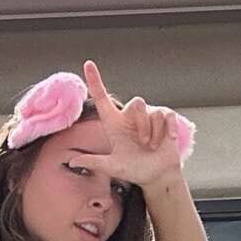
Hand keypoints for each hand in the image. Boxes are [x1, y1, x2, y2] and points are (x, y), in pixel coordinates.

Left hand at [79, 58, 182, 188]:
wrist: (157, 176)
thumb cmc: (135, 170)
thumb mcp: (113, 167)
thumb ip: (94, 162)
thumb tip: (73, 162)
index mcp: (114, 123)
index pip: (102, 98)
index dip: (95, 81)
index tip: (87, 64)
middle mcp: (130, 117)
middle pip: (136, 103)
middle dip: (142, 125)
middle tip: (143, 144)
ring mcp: (148, 117)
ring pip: (152, 112)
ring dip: (153, 133)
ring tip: (152, 147)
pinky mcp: (165, 119)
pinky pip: (167, 115)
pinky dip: (168, 129)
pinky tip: (168, 140)